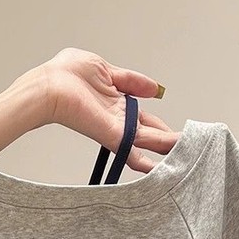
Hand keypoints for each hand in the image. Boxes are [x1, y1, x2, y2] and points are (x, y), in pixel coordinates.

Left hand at [39, 47, 177, 173]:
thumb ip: (131, 80)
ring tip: (188, 158)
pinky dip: (147, 160)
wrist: (49, 86)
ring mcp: (115, 129)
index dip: (161, 127)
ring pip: (147, 142)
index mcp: (117, 102)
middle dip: (169, 142)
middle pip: (149, 134)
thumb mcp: (106, 69)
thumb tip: (154, 89)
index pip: (145, 119)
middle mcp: (118, 119)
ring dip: (167, 149)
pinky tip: (162, 169)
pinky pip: (132, 150)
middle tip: (189, 150)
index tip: (178, 135)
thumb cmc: (65, 74)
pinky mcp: (110, 135)